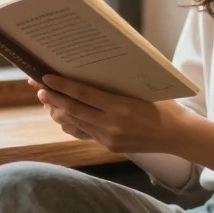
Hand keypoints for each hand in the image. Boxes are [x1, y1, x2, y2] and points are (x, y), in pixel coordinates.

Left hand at [28, 74, 194, 154]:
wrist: (177, 135)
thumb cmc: (162, 104)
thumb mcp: (141, 89)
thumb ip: (116, 84)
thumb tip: (91, 66)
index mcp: (120, 107)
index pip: (82, 95)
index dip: (61, 85)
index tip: (45, 76)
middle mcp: (111, 125)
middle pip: (72, 109)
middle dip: (51, 96)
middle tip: (36, 84)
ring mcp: (108, 138)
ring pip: (73, 123)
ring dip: (57, 110)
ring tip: (46, 97)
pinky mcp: (108, 146)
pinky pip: (82, 133)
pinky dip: (69, 122)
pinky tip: (62, 113)